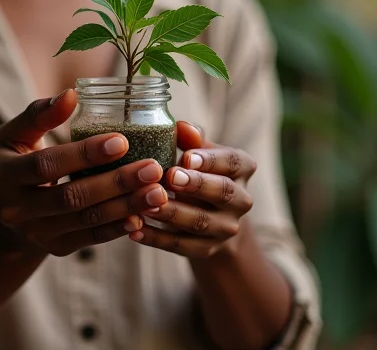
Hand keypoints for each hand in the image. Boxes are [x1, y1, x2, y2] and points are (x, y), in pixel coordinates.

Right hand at [0, 90, 167, 256]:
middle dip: (115, 182)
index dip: (84, 153)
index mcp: (2, 175)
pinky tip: (142, 216)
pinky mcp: (55, 248)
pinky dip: (118, 228)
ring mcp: (35, 233)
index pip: (47, 164)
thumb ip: (40, 114)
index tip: (122, 141)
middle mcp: (15, 209)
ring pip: (86, 220)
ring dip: (125, 206)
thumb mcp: (17, 133)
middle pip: (71, 197)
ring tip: (158, 192)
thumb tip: (71, 94)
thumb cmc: (19, 156)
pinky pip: (91, 238)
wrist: (10, 206)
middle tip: (152, 168)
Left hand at [129, 121, 255, 258]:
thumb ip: (192, 138)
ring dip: (172, 213)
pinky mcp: (207, 249)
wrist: (210, 214)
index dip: (210, 160)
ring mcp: (225, 228)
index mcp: (241, 168)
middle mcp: (241, 199)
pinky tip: (135, 230)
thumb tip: (181, 126)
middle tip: (169, 177)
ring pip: (201, 222)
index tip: (186, 157)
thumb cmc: (199, 170)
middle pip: (223, 192)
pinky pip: (181, 245)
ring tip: (145, 205)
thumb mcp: (200, 151)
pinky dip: (156, 239)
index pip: (232, 161)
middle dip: (196, 185)